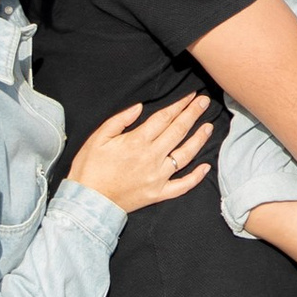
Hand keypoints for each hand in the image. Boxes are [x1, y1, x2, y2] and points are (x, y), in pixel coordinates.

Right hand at [70, 93, 211, 214]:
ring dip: (199, 140)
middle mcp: (152, 158)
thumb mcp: (98, 138)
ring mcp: (158, 177)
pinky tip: (206, 166)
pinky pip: (182, 186)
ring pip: (185, 155)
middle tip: (204, 102)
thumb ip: (120, 120)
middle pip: (178, 131)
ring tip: (209, 126)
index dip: (179, 105)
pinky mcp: (158, 194)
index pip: (164, 118)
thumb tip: (139, 106)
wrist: (87, 201)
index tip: (190, 95)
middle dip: (192, 115)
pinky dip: (196, 177)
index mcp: (137, 141)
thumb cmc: (89, 168)